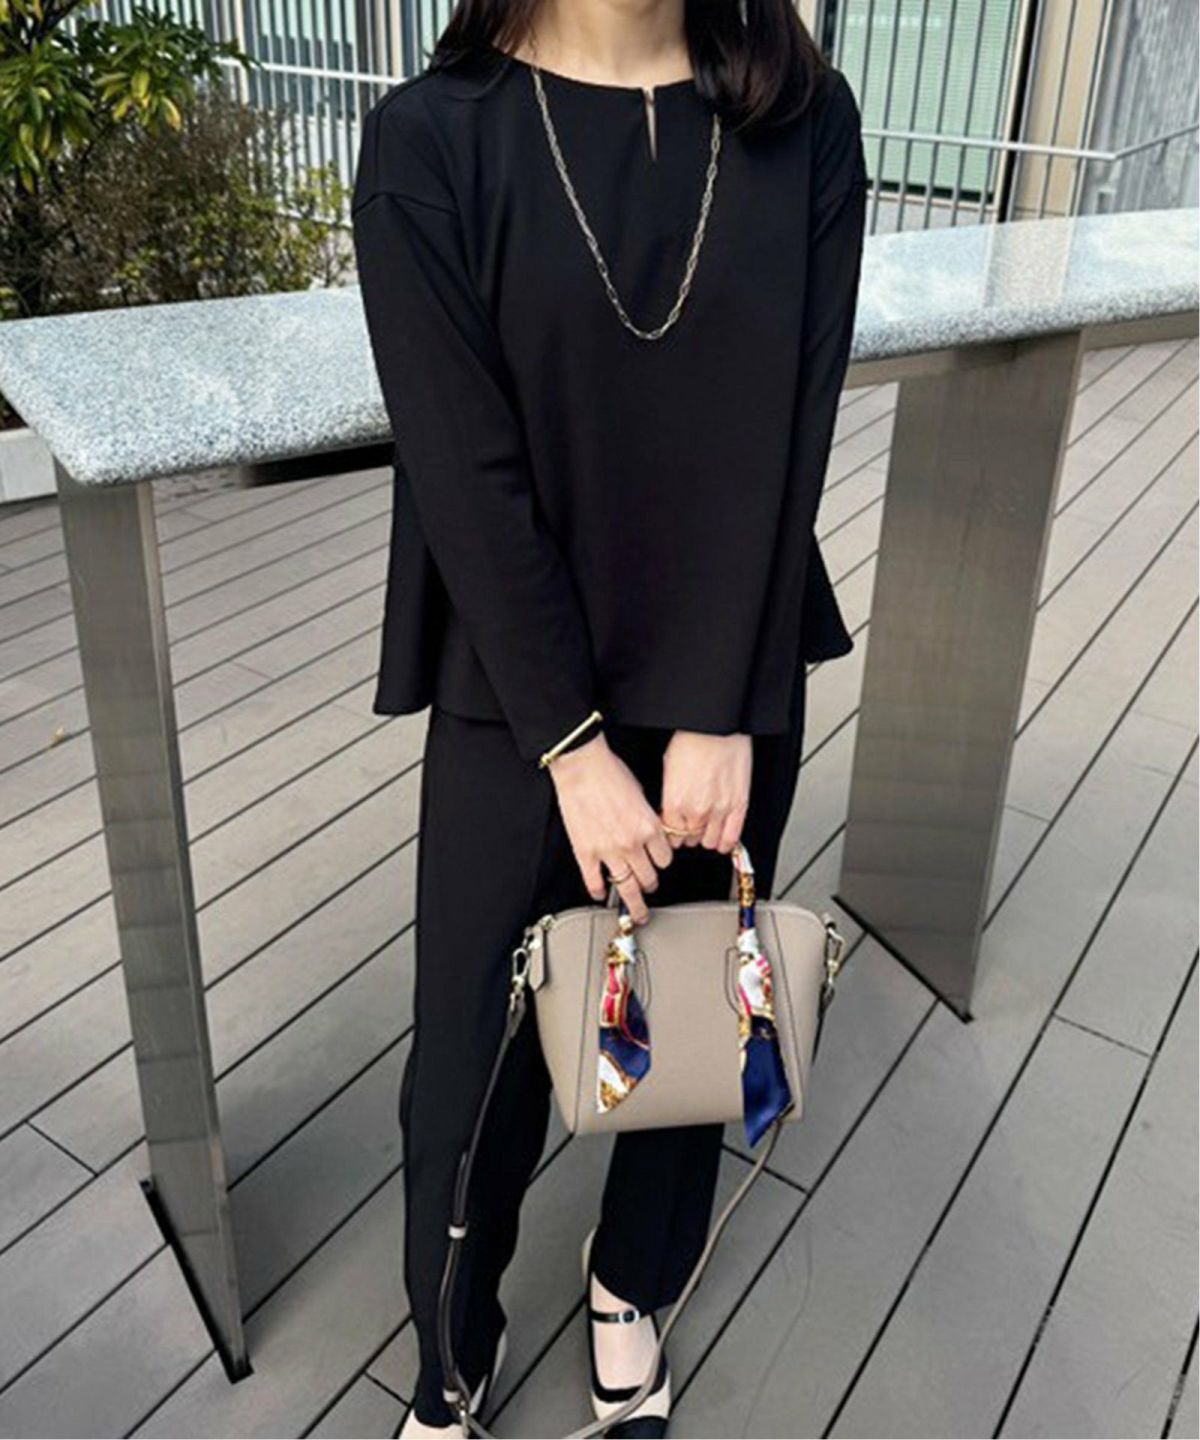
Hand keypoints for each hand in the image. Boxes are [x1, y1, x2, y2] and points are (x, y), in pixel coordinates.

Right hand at [548, 734, 671, 922]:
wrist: (582, 767)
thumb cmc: (610, 772)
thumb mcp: (642, 794)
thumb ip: (647, 819)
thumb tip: (650, 832)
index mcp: (649, 827)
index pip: (665, 859)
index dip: (663, 863)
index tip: (660, 865)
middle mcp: (632, 843)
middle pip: (649, 877)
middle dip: (651, 884)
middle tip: (650, 890)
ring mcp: (608, 851)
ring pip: (626, 887)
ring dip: (633, 901)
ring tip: (636, 911)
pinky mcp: (585, 853)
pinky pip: (594, 881)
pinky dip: (598, 892)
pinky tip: (601, 895)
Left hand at [661, 731, 751, 853]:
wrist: (716, 727)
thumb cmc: (692, 740)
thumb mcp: (668, 769)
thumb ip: (669, 796)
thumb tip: (669, 810)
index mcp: (674, 802)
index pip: (670, 833)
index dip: (671, 832)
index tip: (673, 829)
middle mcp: (696, 810)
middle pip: (688, 839)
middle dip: (687, 835)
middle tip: (689, 827)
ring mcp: (719, 810)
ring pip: (709, 841)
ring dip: (706, 837)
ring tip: (705, 830)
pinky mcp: (739, 805)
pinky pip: (733, 836)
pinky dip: (726, 842)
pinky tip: (722, 841)